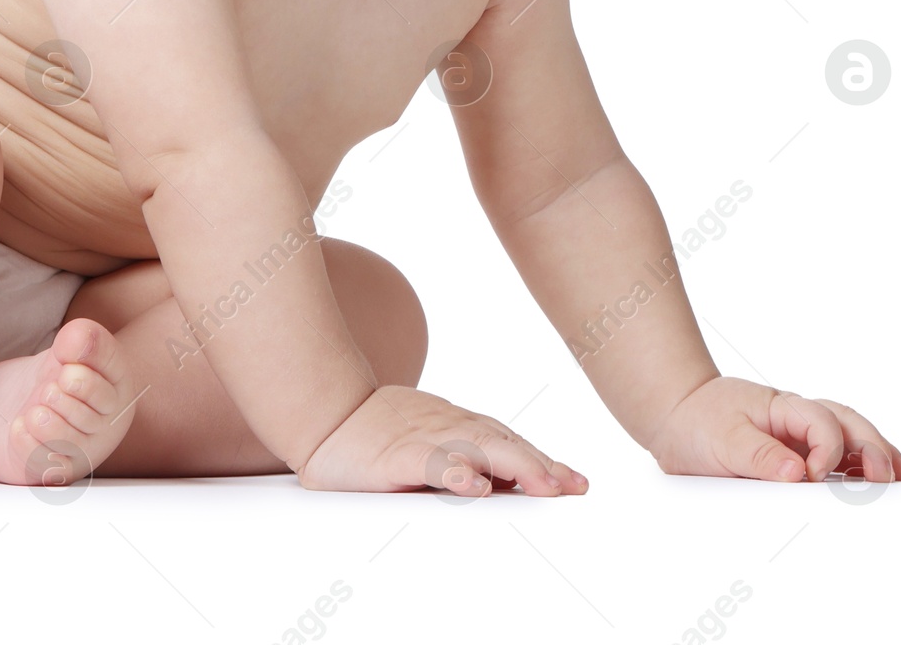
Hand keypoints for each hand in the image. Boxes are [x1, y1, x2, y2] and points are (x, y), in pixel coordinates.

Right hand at [296, 385, 587, 497]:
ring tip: (545, 486)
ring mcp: (424, 437)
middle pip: (503, 444)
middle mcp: (448, 427)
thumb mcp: (426, 444)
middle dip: (540, 466)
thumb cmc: (375, 433)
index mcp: (457, 427)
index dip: (542, 462)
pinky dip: (455, 472)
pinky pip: (431, 462)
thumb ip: (462, 462)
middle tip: (572, 487)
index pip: (509, 443)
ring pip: (477, 449)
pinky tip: (475, 486)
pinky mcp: (397, 453)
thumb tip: (502, 489)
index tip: (576, 483)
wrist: (323, 410)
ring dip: (515, 466)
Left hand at [647, 375, 900, 483]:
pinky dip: (862, 465)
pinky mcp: (801, 452)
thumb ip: (757, 454)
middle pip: (847, 423)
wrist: (676, 415)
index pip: (819, 423)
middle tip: (890, 478)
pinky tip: (881, 480)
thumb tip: (796, 473)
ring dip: (877, 454)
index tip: (816, 477)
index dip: (826, 450)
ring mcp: (802, 433)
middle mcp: (798, 417)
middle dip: (872, 448)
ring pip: (851, 435)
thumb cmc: (697, 422)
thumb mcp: (720, 438)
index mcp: (781, 407)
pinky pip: (839, 454)